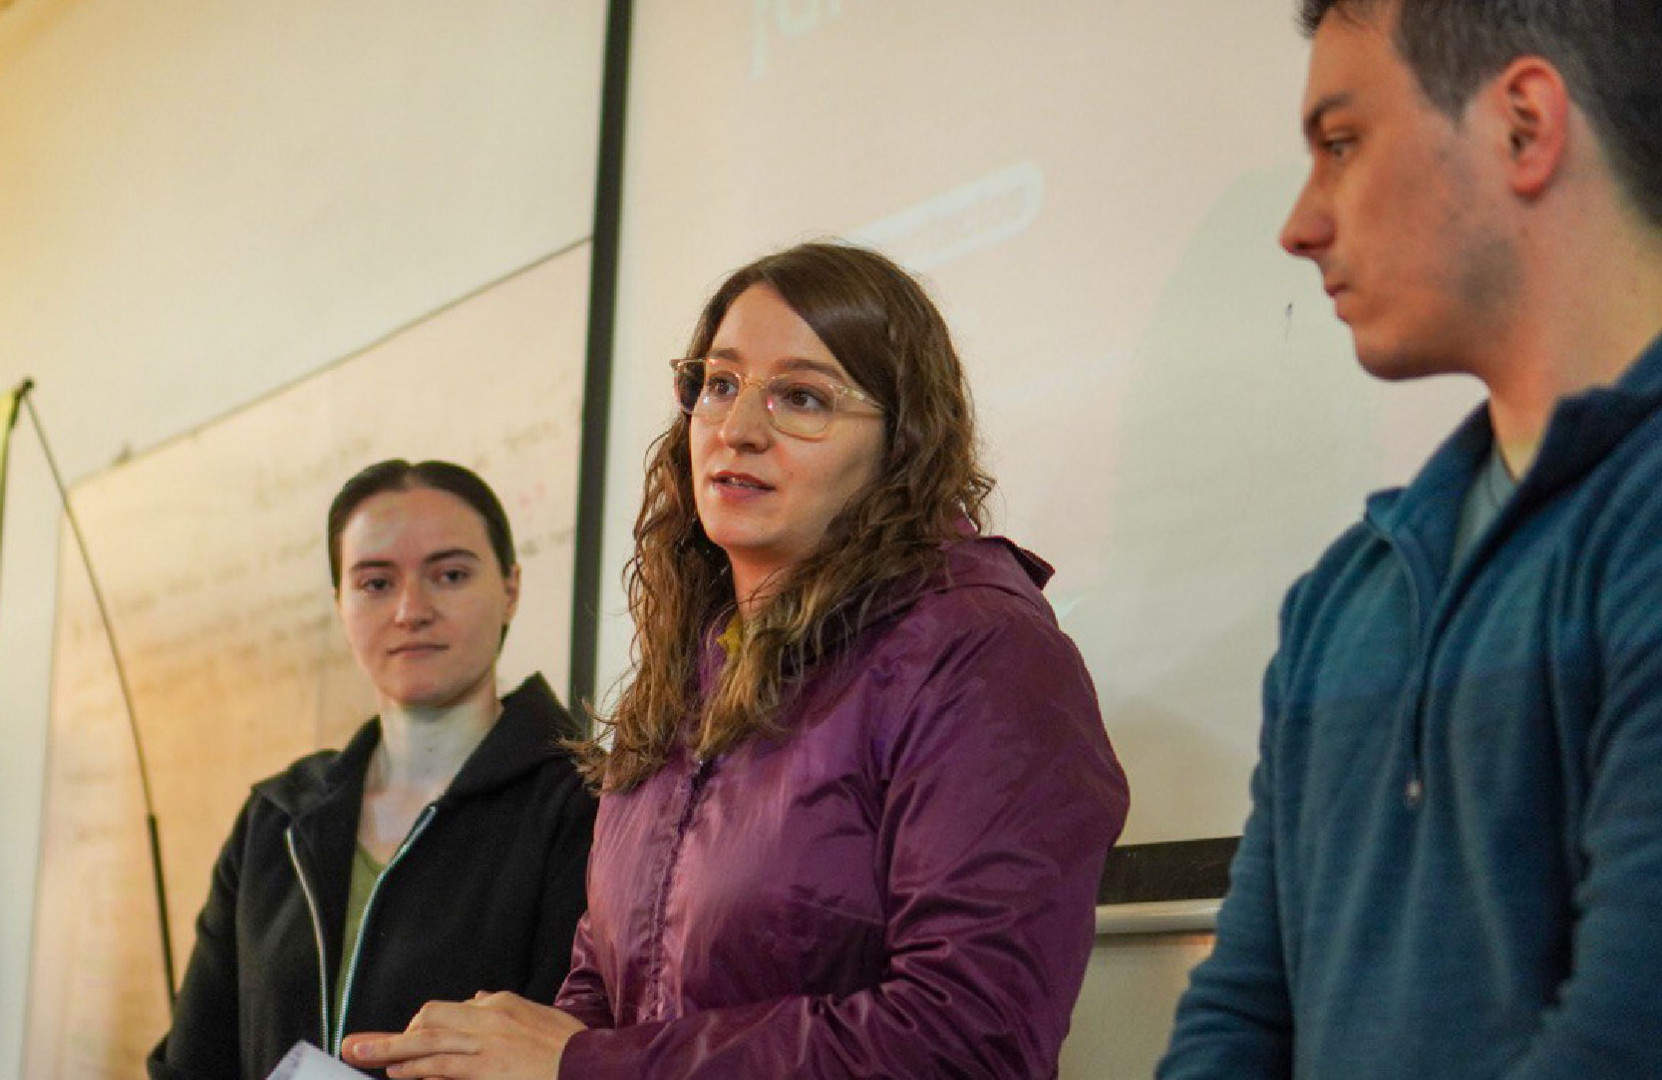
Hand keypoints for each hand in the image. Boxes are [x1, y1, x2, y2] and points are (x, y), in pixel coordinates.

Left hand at [342, 991, 585, 1079]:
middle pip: (431, 1018)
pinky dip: (414, 1068)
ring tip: (358, 1053)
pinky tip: (394, 1072)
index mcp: (504, 1005)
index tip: (410, 1041)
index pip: (455, 1009)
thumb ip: (508, 1010)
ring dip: (387, 1048)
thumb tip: (480, 999)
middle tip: (359, 1044)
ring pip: (427, 1040)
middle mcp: (490, 1017)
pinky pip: (441, 1066)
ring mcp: (486, 1043)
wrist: (593, 1067)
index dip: (426, 1027)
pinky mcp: (485, 1068)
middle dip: (395, 1034)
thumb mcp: (541, 1019)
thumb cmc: (572, 1049)